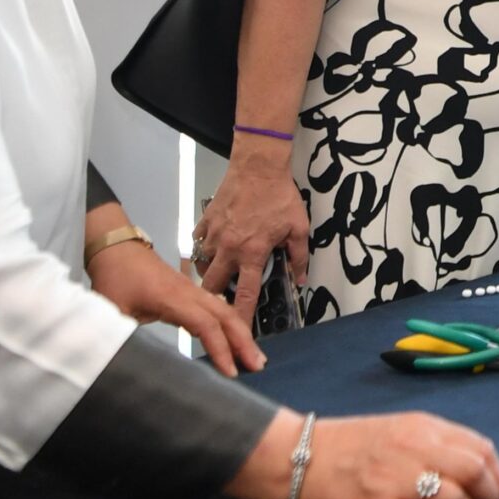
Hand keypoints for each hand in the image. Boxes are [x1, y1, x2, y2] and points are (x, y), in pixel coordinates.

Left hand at [88, 241, 264, 375]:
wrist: (116, 248)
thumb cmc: (114, 278)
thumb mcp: (111, 309)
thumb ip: (121, 336)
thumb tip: (128, 363)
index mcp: (170, 298)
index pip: (205, 325)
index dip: (220, 349)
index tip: (230, 372)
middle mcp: (188, 293)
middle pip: (226, 316)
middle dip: (244, 341)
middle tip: (258, 365)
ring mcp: (192, 290)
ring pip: (226, 311)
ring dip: (242, 333)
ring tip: (255, 357)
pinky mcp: (191, 292)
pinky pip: (218, 308)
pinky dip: (231, 325)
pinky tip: (236, 339)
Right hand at [195, 144, 309, 320]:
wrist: (258, 166)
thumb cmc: (279, 195)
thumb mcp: (299, 228)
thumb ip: (299, 257)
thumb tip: (301, 278)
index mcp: (252, 253)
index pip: (244, 294)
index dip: (240, 317)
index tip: (237, 332)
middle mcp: (228, 248)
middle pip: (212, 285)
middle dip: (212, 299)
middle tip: (219, 305)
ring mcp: (213, 234)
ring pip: (202, 264)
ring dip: (208, 273)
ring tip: (216, 277)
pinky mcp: (205, 221)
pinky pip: (197, 242)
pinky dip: (202, 249)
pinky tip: (211, 250)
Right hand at [236, 410, 498, 498]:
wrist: (301, 458)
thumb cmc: (356, 446)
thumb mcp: (402, 430)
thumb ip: (438, 443)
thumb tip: (479, 469)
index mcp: (424, 428)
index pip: (481, 449)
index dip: (496, 474)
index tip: (494, 491)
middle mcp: (414, 450)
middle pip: (474, 474)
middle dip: (487, 498)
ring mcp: (394, 480)